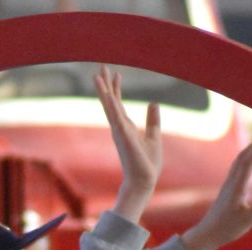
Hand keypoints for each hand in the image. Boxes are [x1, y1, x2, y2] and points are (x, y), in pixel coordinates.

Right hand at [94, 65, 161, 222]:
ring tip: (97, 75)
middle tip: (101, 66)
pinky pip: (115, 116)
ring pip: (109, 106)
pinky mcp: (123, 135)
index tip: (117, 73)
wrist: (144, 180)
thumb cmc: (147, 163)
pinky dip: (111, 104)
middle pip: (110, 101)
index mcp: (126, 127)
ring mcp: (119, 131)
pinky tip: (108, 93)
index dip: (117, 88)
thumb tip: (153, 103)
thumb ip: (152, 120)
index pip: (119, 104)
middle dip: (106, 84)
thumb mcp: (154, 136)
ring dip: (103, 90)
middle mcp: (119, 127)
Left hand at [181, 135, 251, 249]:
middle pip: (242, 157)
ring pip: (239, 163)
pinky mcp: (228, 191)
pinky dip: (247, 162)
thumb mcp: (249, 219)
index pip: (248, 162)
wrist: (207, 234)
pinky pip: (238, 170)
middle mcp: (231, 183)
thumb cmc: (227, 228)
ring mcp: (228, 186)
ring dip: (251, 151)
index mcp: (237, 187)